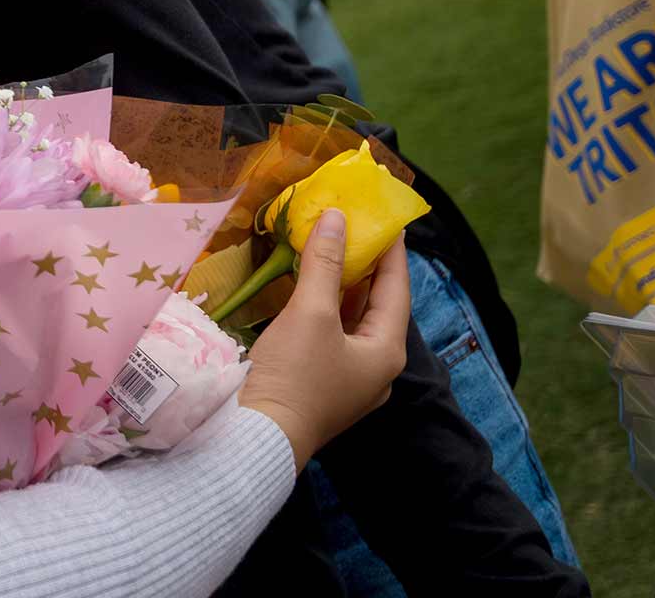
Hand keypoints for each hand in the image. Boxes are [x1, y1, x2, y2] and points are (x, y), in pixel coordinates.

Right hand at [236, 210, 408, 468]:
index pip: (396, 289)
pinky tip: (309, 294)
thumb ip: (324, 263)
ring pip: (353, 324)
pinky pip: (333, 339)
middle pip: (376, 308)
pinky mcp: (322, 388)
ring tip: (333, 253)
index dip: (392, 252)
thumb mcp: (311, 313)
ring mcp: (349, 382)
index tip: (388, 220)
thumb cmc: (295, 375)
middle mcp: (376, 368)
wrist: (258, 436)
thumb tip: (336, 218)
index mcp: (386, 351)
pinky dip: (325, 311)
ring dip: (343, 289)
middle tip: (356, 230)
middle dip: (366, 269)